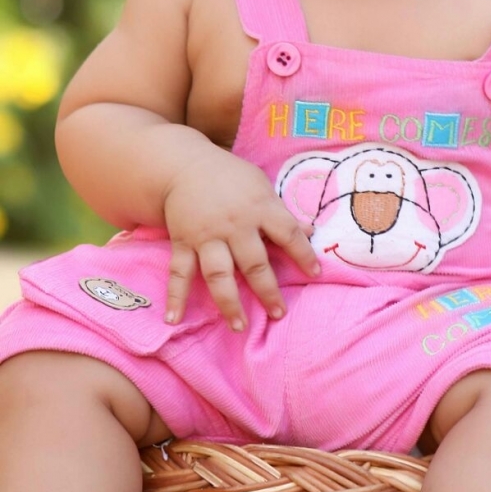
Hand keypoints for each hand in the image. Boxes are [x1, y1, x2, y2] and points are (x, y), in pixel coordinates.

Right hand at [162, 149, 318, 329]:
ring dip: (228, 302)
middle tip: (278, 313)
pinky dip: (175, 296)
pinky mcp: (182, 242)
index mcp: (260, 208)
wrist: (184, 165)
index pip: (288, 233)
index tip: (315, 273)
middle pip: (253, 263)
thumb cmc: (231, 177)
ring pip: (218, 274)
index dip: (303, 254)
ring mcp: (206, 236)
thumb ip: (282, 212)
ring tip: (239, 326)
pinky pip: (179, 272)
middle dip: (267, 290)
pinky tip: (173, 319)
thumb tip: (312, 232)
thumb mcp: (261, 186)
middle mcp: (234, 225)